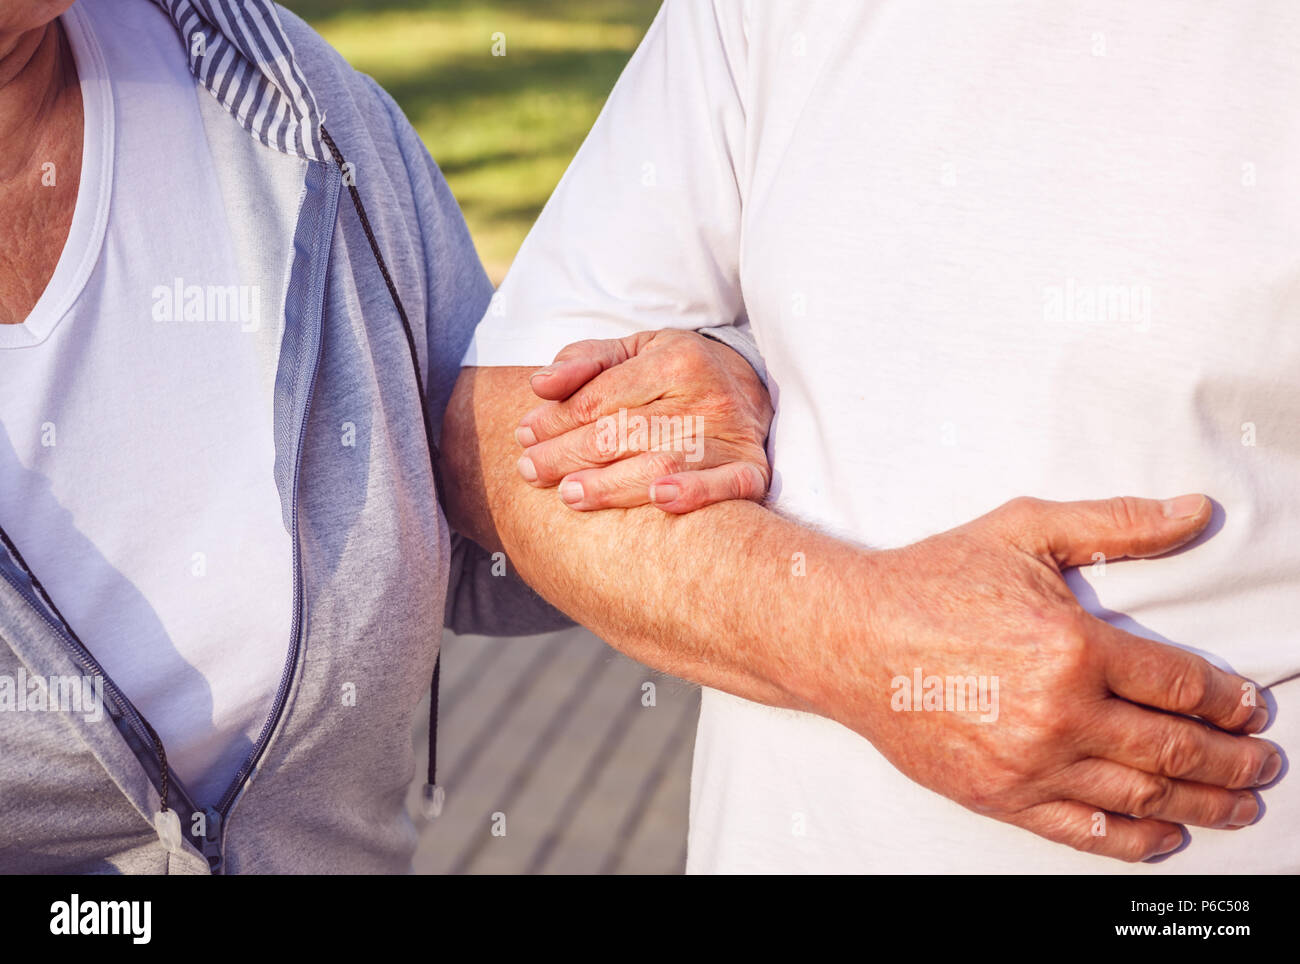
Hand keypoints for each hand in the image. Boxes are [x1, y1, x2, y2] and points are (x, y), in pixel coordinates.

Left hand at [513, 329, 772, 511]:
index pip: (601, 398)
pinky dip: (694, 494)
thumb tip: (539, 386)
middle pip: (623, 432)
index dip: (556, 420)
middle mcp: (705, 396)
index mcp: (675, 360)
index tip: (524, 436)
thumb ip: (584, 361)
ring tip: (569, 495)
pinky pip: (728, 486)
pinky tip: (658, 500)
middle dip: (568, 454)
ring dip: (610, 484)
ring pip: (661, 463)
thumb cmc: (675, 371)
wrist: (748, 386)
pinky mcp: (751, 468)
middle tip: (530, 471)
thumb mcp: (631, 350)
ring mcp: (730, 435)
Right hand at [827, 494, 1279, 861]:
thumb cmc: (932, 582)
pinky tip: (1165, 836)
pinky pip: (1084, 830)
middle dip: (1233, 761)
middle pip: (1175, 749)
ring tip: (1236, 805)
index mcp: (1073, 646)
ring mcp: (1028, 763)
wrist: (849, 638)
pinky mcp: (998, 796)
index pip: (1182, 685)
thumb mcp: (1023, 532)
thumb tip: (1195, 512)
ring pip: (1141, 796)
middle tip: (1262, 764)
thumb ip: (1116, 524)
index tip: (1250, 709)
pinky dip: (1134, 840)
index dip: (1230, 701)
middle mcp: (1058, 713)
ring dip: (1203, 804)